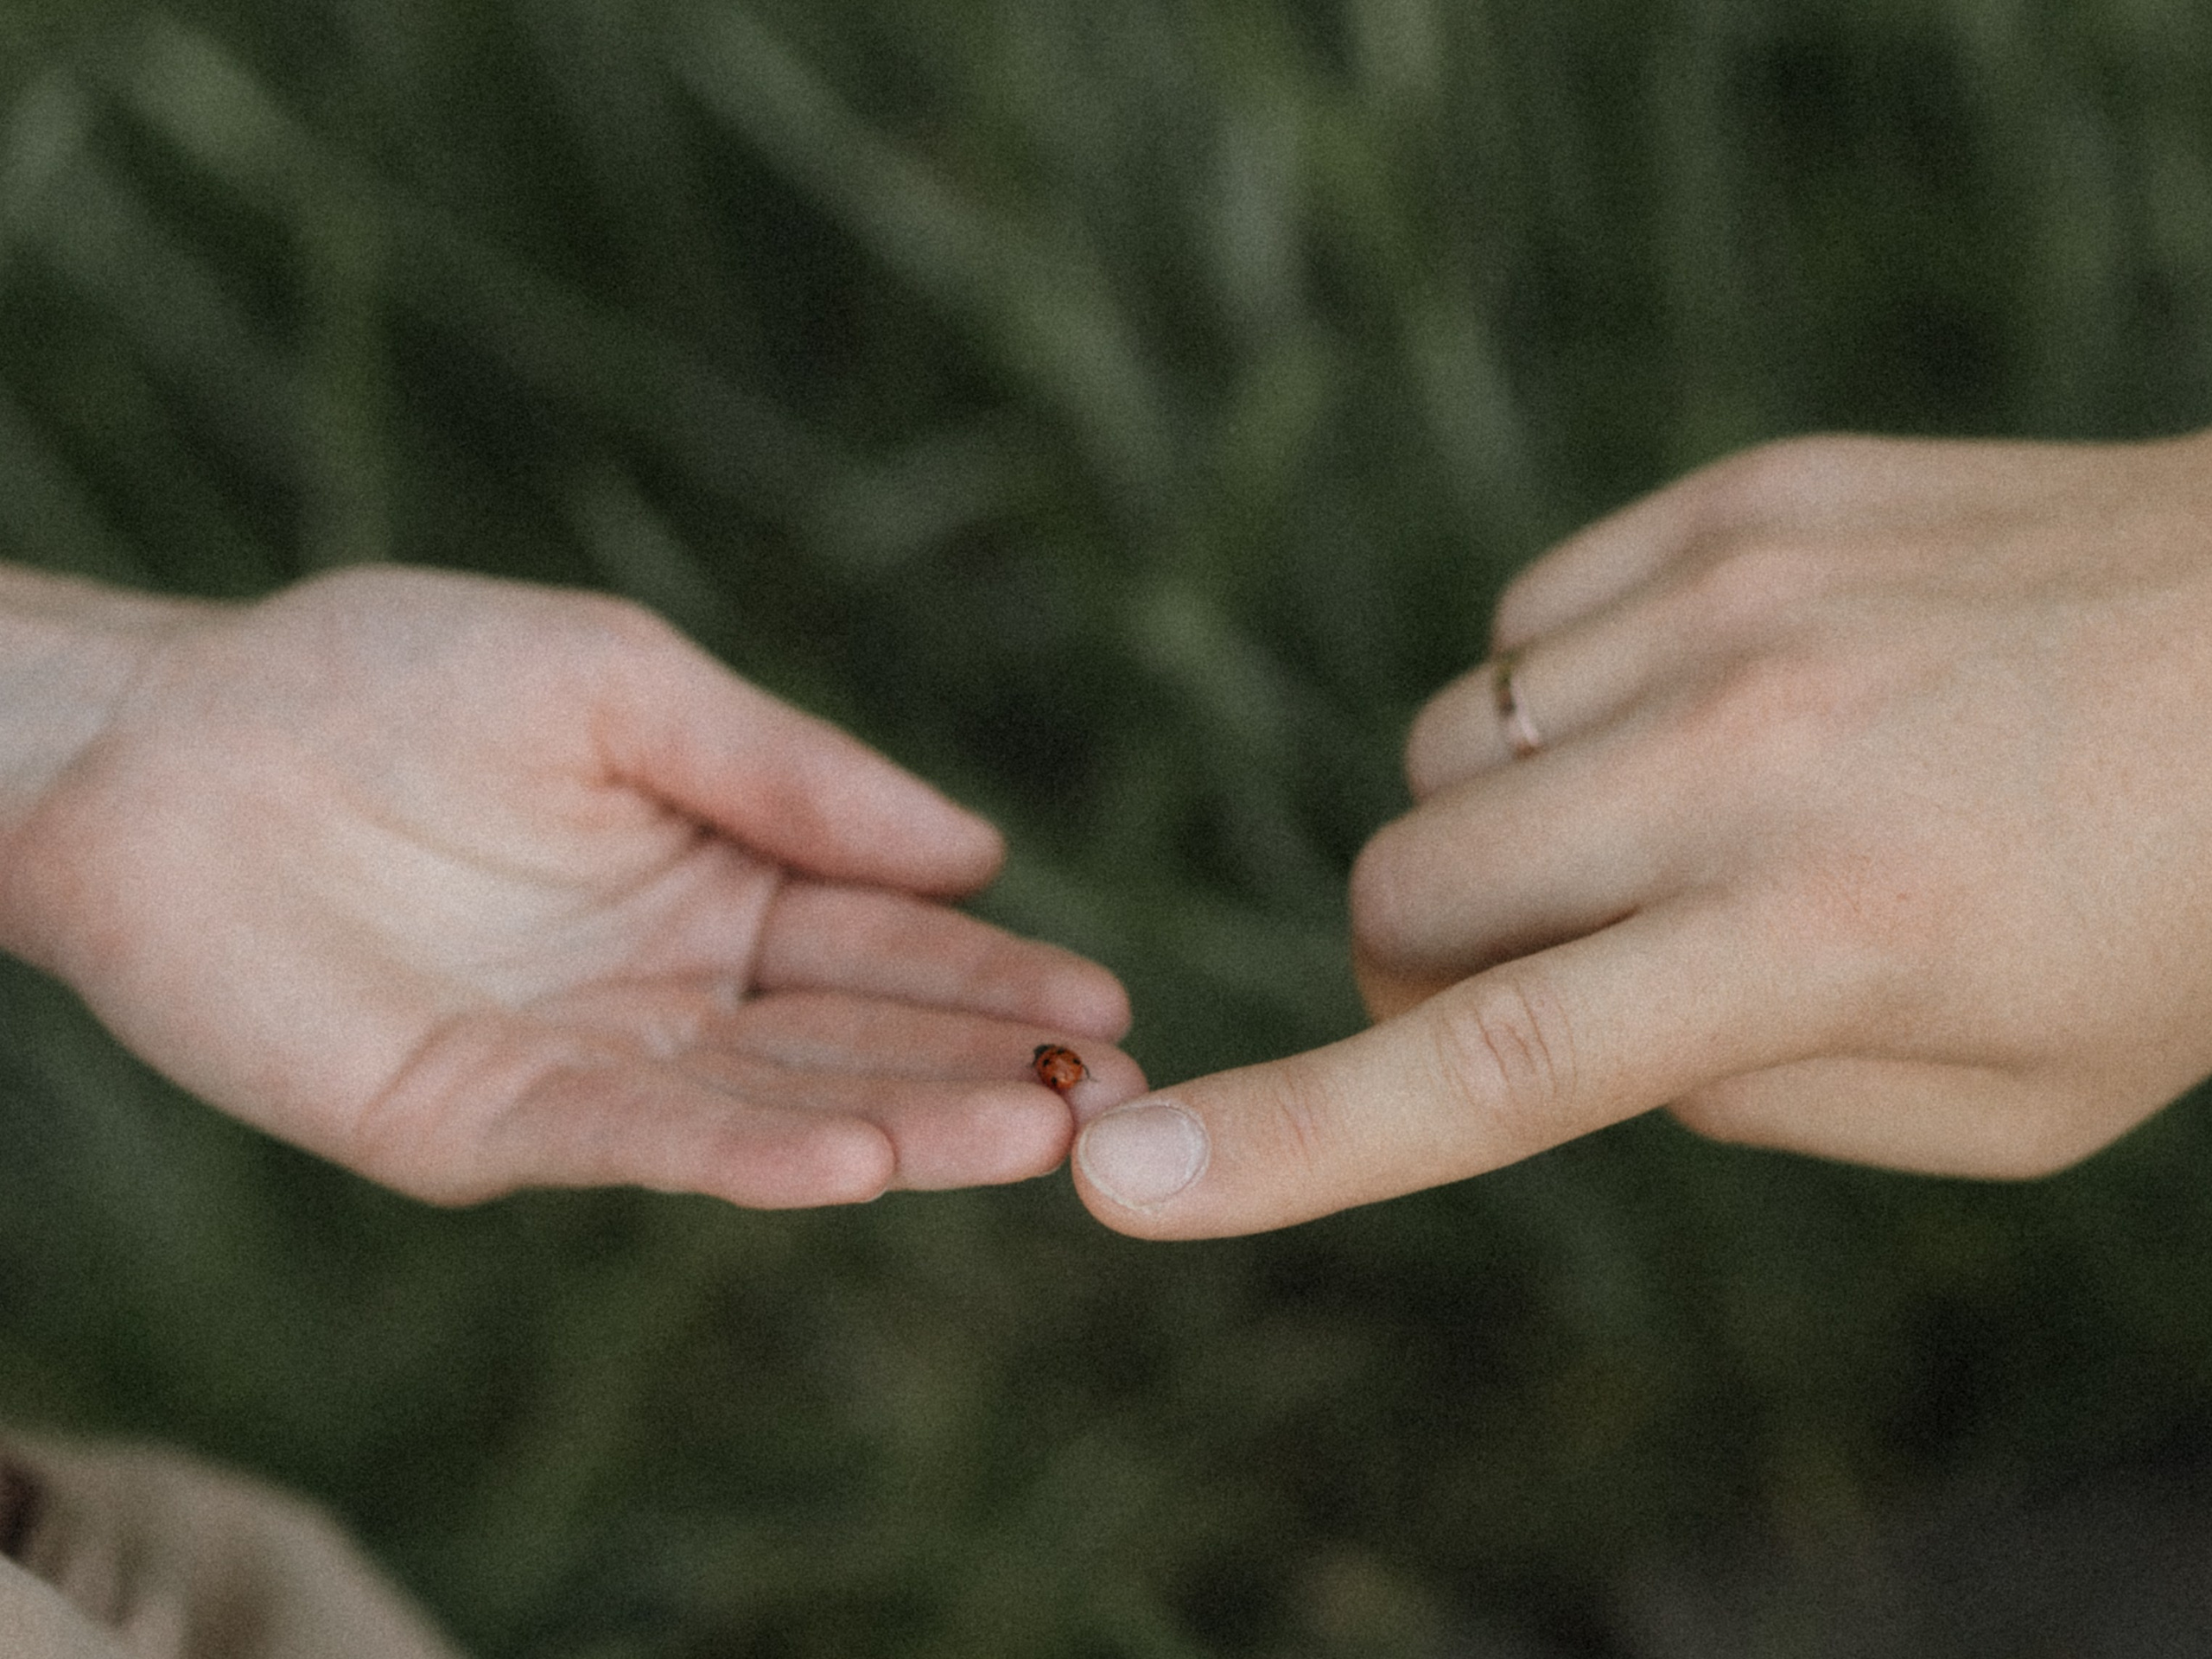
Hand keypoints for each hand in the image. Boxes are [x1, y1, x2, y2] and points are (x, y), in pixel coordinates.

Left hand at [0, 566, 1138, 1206]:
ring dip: (901, 1124)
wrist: (167, 738)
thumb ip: (789, 771)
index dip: (994, 973)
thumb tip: (976, 848)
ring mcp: (582, 1063)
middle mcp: (668, 988)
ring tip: (1029, 1143)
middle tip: (1111, 1102)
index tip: (1108, 1004)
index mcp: (716, 879)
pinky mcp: (480, 1124)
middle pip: (851, 1038)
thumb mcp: (624, 683)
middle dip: (981, 1071)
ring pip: (767, 1103)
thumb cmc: (391, 679)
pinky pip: (627, 1140)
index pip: (884, 938)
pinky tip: (852, 1159)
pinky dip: (740, 1154)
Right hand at [1074, 430, 2211, 1235]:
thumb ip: (1736, 1098)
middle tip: (1545, 971)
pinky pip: (1525, 630)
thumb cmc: (2178, 913)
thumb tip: (1557, 1026)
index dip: (1290, 1142)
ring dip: (1499, 829)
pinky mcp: (1738, 499)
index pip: (1498, 1065)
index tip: (1126, 1181)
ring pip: (1445, 750)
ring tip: (1666, 826)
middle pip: (1406, 885)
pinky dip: (1562, 704)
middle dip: (1418, 960)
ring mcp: (1732, 601)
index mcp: (1822, 942)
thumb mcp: (1994, 1106)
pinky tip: (1705, 709)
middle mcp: (1748, 756)